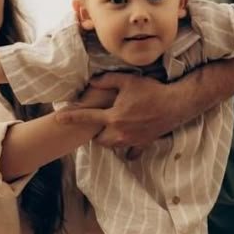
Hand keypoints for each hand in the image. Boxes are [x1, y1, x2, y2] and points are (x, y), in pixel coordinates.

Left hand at [56, 73, 176, 150]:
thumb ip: (107, 81)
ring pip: (112, 146)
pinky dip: (127, 150)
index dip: (71, 117)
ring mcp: (132, 140)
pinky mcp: (143, 143)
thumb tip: (92, 82)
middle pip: (99, 140)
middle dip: (94, 134)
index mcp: (114, 116)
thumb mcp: (128, 81)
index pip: (87, 117)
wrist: (175, 104)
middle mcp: (120, 132)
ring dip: (108, 140)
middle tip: (95, 125)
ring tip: (109, 130)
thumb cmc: (151, 91)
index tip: (58, 118)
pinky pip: (131, 153)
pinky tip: (126, 143)